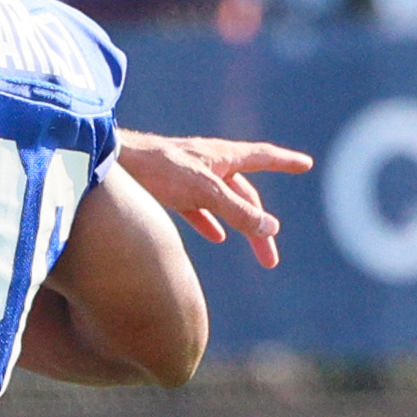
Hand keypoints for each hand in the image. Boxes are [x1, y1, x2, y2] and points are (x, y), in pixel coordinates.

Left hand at [117, 130, 313, 268]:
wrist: (111, 164)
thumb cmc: (157, 169)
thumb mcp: (204, 190)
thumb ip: (237, 211)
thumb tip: (271, 228)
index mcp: (221, 156)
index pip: (261, 156)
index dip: (284, 161)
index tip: (305, 164)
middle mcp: (208, 164)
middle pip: (245, 195)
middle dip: (261, 226)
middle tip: (270, 260)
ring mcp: (188, 177)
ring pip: (223, 204)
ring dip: (240, 227)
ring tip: (254, 250)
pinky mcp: (168, 189)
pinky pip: (198, 208)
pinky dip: (210, 222)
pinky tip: (215, 237)